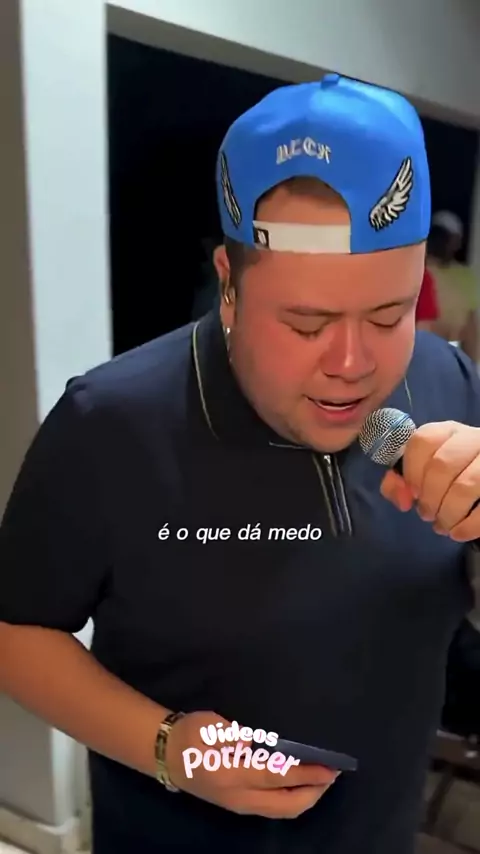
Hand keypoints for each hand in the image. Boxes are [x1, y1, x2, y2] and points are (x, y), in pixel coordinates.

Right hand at [165, 711, 337, 818]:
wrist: (166, 755)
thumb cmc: (188, 735)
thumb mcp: (206, 726)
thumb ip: (230, 735)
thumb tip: (252, 742)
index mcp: (231, 775)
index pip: (277, 777)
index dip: (306, 773)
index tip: (329, 767)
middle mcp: (239, 797)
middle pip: (286, 804)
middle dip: (314, 791)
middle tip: (332, 773)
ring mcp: (239, 804)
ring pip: (281, 810)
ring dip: (305, 797)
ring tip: (322, 779)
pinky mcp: (239, 804)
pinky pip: (273, 808)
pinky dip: (292, 799)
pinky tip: (300, 785)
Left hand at [381, 420, 479, 541]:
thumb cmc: (450, 477)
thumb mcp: (425, 472)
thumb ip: (402, 482)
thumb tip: (402, 499)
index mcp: (448, 432)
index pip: (423, 440)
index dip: (412, 470)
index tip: (412, 492)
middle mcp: (473, 439)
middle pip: (443, 464)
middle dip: (429, 496)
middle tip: (426, 514)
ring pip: (467, 484)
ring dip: (448, 512)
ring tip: (442, 526)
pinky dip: (469, 525)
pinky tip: (458, 533)